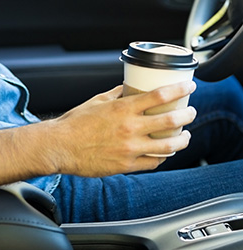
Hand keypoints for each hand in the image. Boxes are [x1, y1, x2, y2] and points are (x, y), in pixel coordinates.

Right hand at [45, 82, 196, 176]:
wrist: (61, 145)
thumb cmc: (76, 122)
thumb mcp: (98, 100)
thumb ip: (117, 94)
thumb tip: (130, 87)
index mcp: (123, 108)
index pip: (159, 96)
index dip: (179, 90)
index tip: (189, 86)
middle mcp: (130, 128)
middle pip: (170, 121)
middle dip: (187, 115)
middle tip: (191, 111)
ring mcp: (130, 149)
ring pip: (167, 146)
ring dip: (182, 140)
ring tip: (185, 136)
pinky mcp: (127, 165)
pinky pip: (153, 162)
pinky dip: (163, 156)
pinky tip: (165, 152)